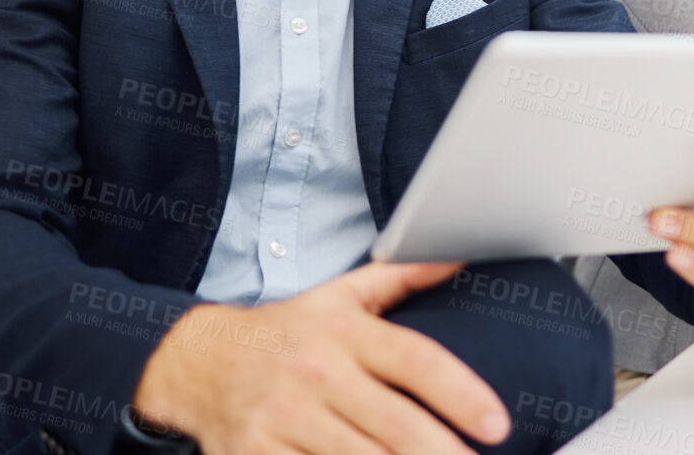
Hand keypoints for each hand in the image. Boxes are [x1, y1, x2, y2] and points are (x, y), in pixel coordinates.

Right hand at [132, 261, 509, 454]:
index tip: (497, 423)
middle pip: (394, 423)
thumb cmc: (286, 332)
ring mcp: (283, 418)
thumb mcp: (338, 296)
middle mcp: (317, 374)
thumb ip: (399, 279)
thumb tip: (457, 258)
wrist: (196, 361)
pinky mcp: (254, 454)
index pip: (416, 360)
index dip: (461, 393)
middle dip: (442, 453)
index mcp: (344, 332)